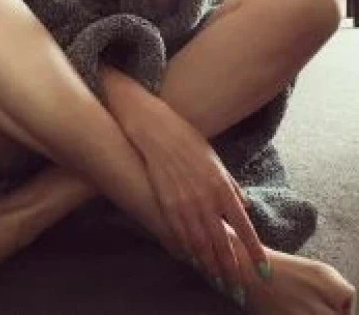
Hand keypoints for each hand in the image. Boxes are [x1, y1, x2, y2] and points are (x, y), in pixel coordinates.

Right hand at [124, 94, 268, 290]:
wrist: (158, 132)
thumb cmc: (189, 143)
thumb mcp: (216, 161)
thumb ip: (230, 185)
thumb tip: (243, 204)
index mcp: (222, 187)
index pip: (243, 227)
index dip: (254, 250)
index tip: (264, 269)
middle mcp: (206, 199)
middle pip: (222, 242)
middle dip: (233, 268)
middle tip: (241, 288)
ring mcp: (185, 204)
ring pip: (201, 244)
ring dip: (212, 266)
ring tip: (221, 283)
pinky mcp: (167, 205)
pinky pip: (181, 235)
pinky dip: (190, 251)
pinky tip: (195, 262)